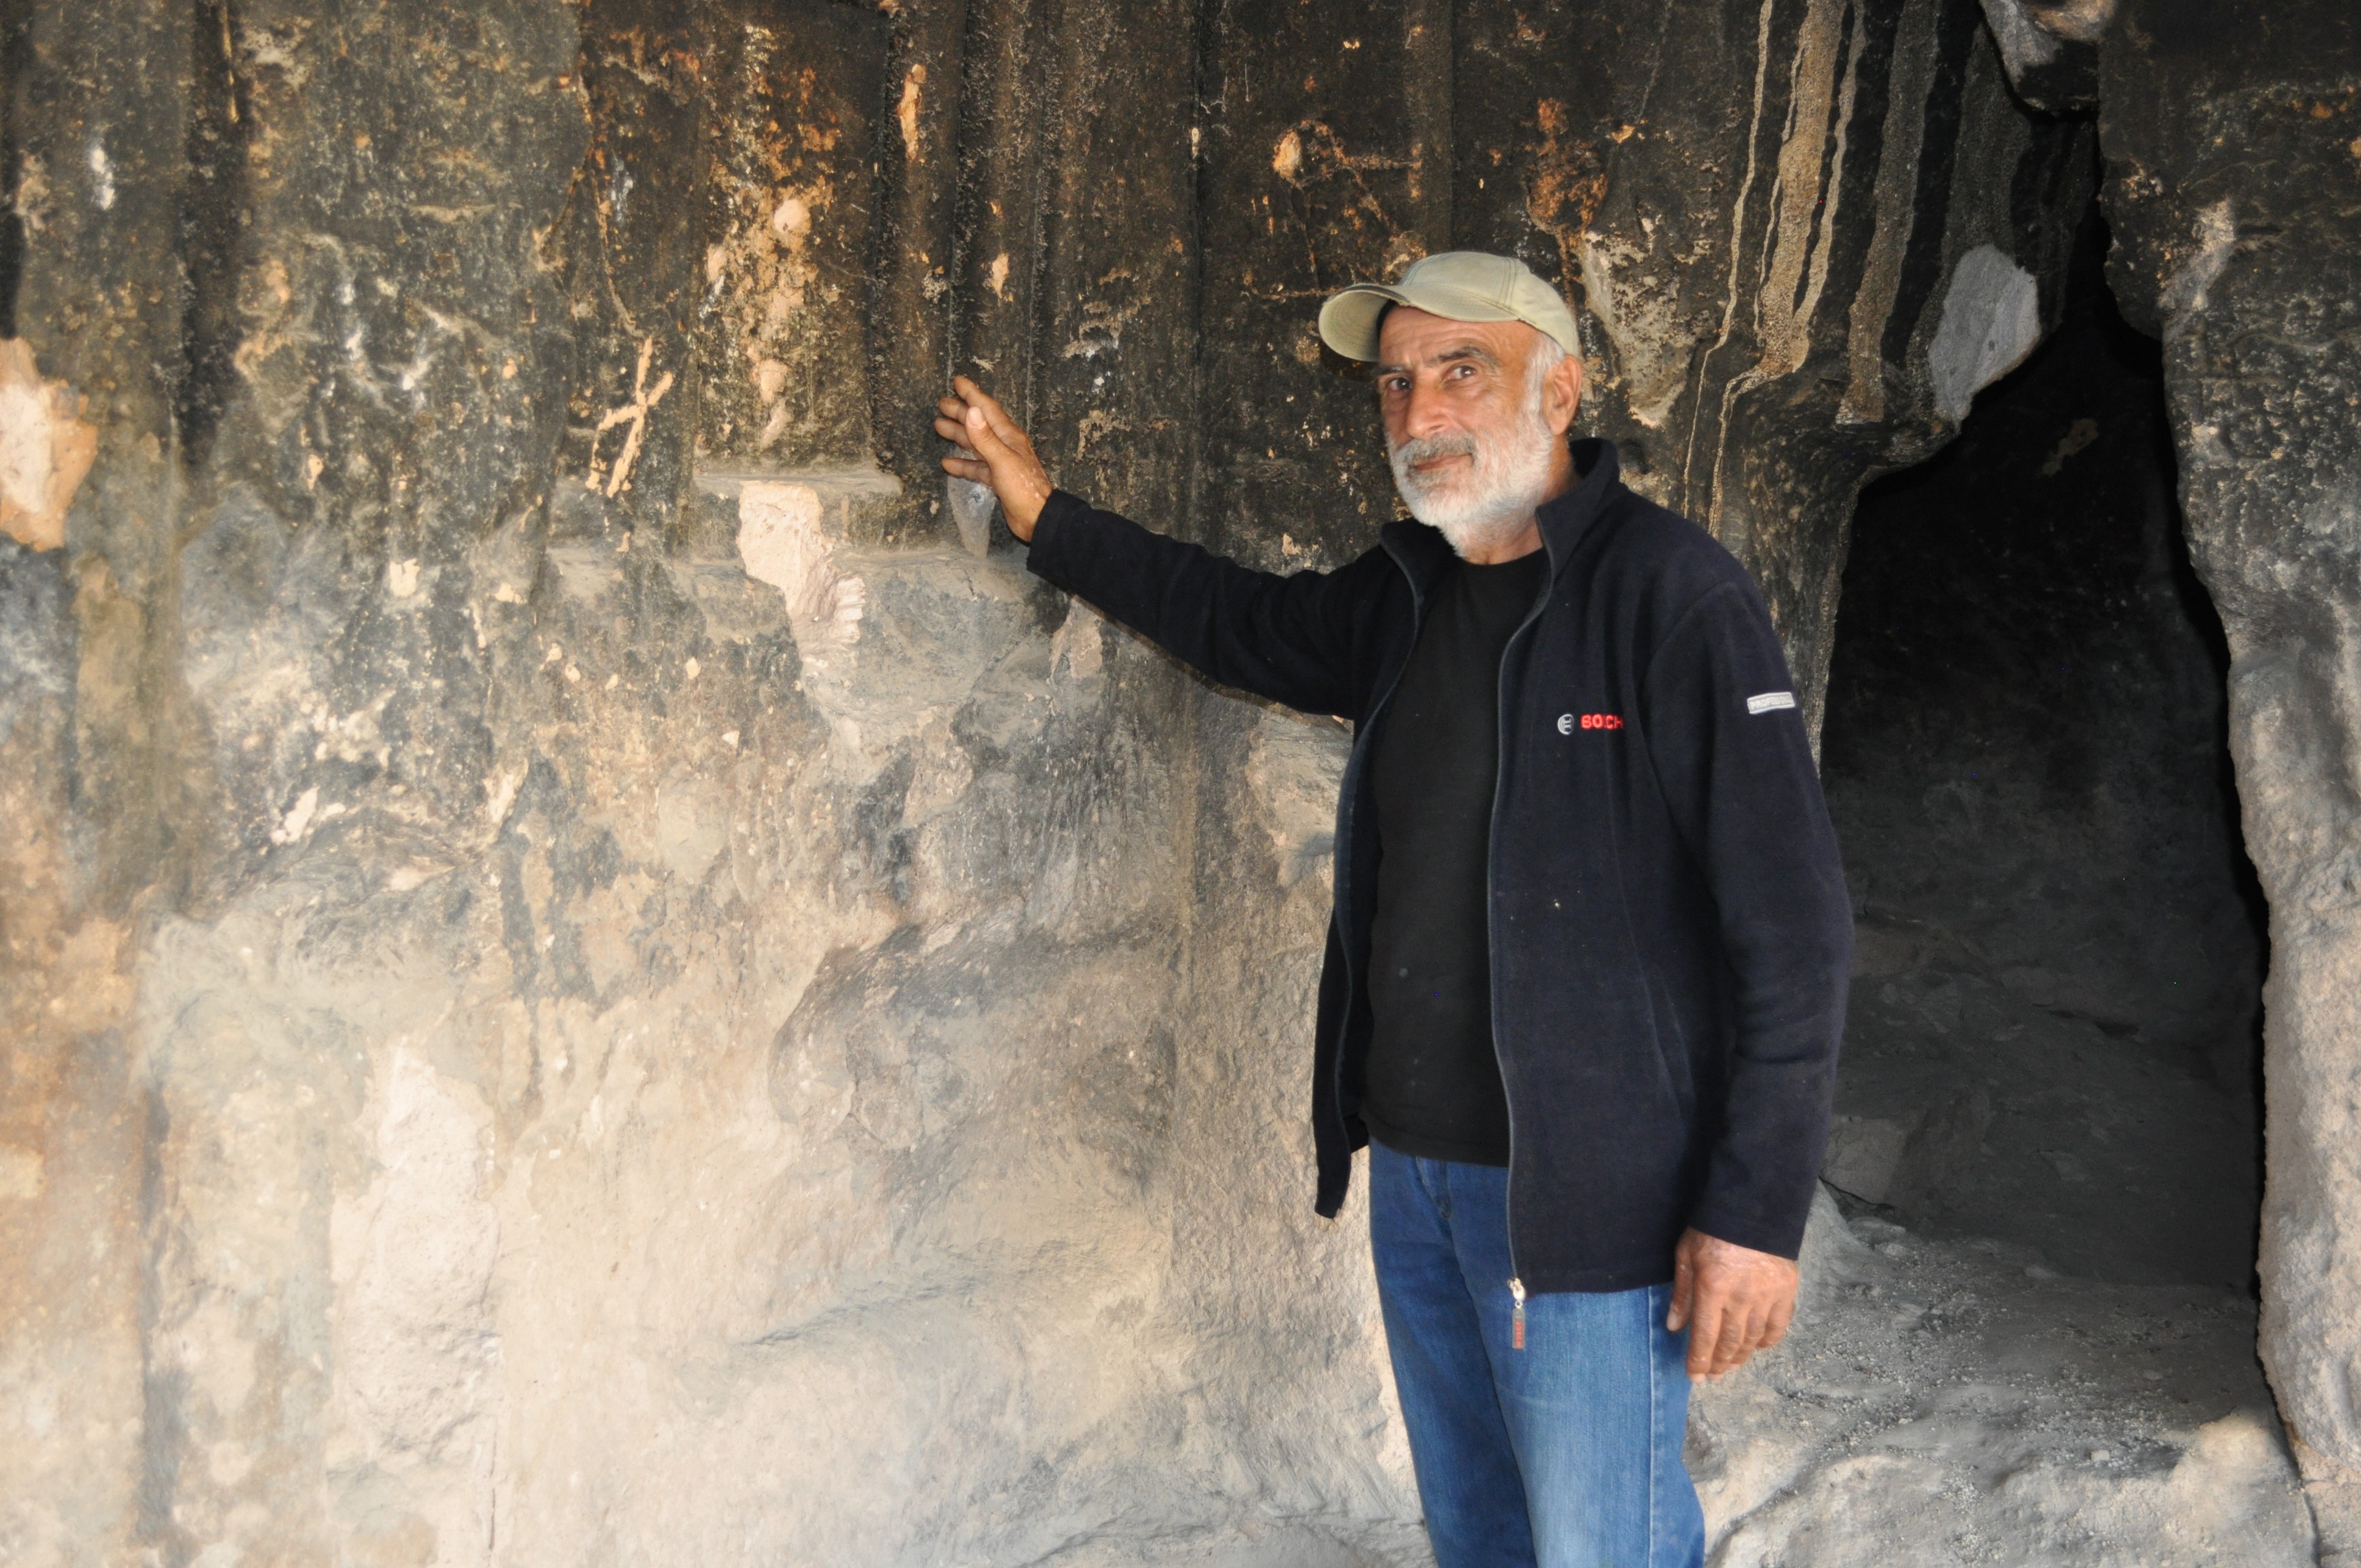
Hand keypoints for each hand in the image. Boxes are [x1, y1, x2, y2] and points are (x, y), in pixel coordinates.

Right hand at [933, 375, 1053, 540]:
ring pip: (975, 444)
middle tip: (941, 403)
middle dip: (960, 412)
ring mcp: (1000, 462)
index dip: (972, 394)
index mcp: (1008, 436)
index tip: (958, 382)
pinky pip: (976, 467)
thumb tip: (971, 411)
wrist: (1037, 518)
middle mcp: (1004, 445)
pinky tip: (947, 463)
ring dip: (958, 435)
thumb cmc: (1023, 488)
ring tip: (939, 426)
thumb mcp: (1002, 460)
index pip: (987, 409)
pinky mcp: (996, 479)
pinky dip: (962, 464)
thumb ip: (985, 438)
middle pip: (979, 424)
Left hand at [1666, 1227, 1799, 1380]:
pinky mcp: (1786, 1291)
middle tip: (1712, 1376)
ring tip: (1730, 1366)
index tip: (1695, 1378)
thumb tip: (1674, 1326)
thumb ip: (1681, 1292)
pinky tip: (1758, 1347)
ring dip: (1741, 1356)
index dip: (1698, 1361)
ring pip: (1753, 1338)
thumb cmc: (1712, 1228)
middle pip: (1729, 1342)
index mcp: (1712, 1288)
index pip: (1704, 1336)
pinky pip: (1778, 1325)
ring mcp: (1767, 1296)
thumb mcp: (1686, 1254)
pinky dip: (1768, 1340)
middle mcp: (1741, 1298)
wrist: (1753, 1206)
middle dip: (1718, 1363)